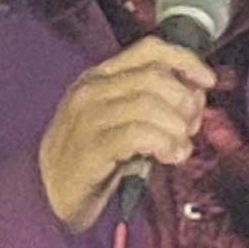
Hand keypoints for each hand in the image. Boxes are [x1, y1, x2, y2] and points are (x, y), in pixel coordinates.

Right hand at [37, 36, 214, 232]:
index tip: (206, 81)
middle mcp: (92, 90)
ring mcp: (88, 117)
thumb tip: (193, 100)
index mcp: (98, 76)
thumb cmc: (86, 161)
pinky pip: (138, 134)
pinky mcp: (91, 147)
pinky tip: (170, 157)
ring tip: (181, 148)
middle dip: (185, 101)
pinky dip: (163, 143)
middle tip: (192, 127)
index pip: (149, 49)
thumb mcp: (115, 122)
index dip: (184, 60)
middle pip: (155, 77)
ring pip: (150, 104)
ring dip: (177, 127)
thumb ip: (148, 105)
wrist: (42, 197)